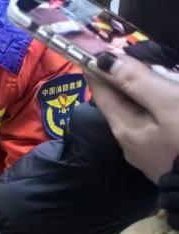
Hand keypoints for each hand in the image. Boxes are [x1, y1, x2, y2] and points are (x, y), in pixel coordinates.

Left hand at [86, 52, 178, 183]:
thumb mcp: (167, 103)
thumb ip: (138, 81)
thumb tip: (105, 60)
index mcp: (124, 128)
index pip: (102, 93)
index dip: (97, 70)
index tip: (92, 49)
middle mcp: (128, 142)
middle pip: (117, 104)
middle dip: (117, 80)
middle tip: (121, 55)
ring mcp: (145, 152)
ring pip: (135, 115)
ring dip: (136, 95)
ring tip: (145, 74)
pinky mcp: (162, 157)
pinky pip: (151, 126)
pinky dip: (152, 109)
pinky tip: (164, 103)